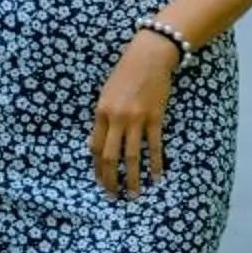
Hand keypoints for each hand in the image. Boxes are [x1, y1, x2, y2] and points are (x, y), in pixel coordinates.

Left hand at [91, 31, 178, 199]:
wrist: (149, 56)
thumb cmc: (126, 73)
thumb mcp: (106, 93)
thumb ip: (103, 116)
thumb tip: (100, 141)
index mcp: (101, 112)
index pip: (95, 147)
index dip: (97, 167)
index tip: (100, 180)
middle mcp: (116, 118)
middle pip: (110, 157)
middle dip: (111, 179)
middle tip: (113, 195)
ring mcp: (136, 119)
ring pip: (132, 156)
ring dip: (132, 178)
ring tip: (134, 194)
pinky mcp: (155, 118)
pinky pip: (154, 146)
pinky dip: (155, 163)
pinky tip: (156, 176)